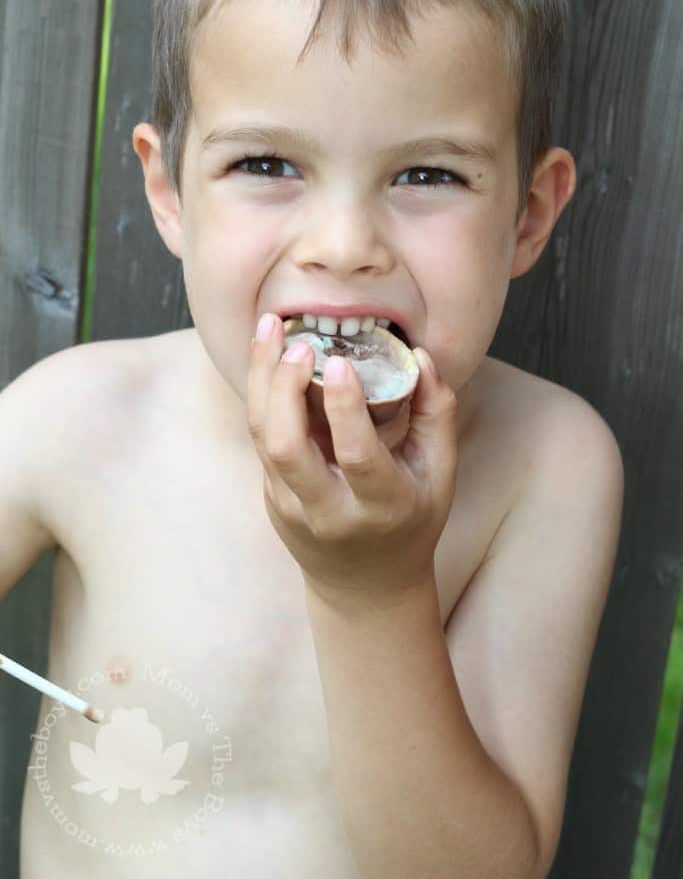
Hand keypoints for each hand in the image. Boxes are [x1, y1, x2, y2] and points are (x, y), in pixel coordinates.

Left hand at [247, 314, 458, 606]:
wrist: (364, 585)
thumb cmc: (410, 520)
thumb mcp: (440, 475)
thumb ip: (437, 414)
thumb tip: (420, 356)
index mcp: (379, 505)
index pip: (354, 454)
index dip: (343, 407)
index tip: (337, 361)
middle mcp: (327, 509)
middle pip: (287, 447)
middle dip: (283, 388)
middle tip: (296, 341)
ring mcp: (290, 506)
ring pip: (262, 438)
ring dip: (260, 379)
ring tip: (268, 328)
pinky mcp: (270, 496)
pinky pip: (260, 438)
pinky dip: (261, 392)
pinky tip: (265, 354)